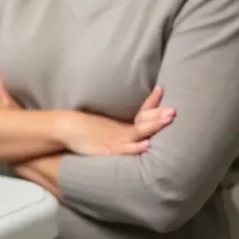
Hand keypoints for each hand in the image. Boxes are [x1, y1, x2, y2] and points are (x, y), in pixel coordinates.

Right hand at [56, 86, 174, 155]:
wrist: (64, 128)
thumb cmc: (84, 130)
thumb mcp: (106, 128)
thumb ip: (120, 130)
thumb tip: (133, 129)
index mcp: (123, 126)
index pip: (141, 111)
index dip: (152, 102)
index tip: (161, 89)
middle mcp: (122, 131)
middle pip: (145, 120)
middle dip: (159, 115)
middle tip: (174, 109)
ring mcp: (117, 140)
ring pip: (139, 132)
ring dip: (154, 125)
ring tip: (169, 119)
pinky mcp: (109, 150)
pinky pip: (125, 149)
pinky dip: (136, 147)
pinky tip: (146, 145)